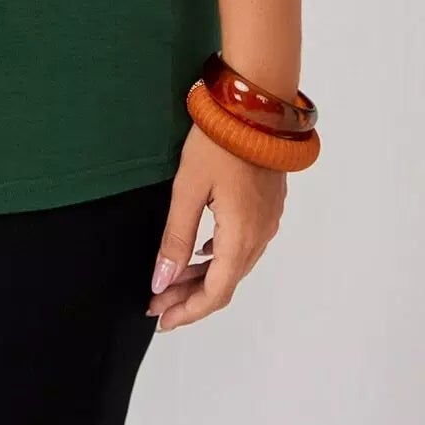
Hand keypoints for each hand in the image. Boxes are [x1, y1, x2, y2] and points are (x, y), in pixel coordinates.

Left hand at [145, 123, 286, 330]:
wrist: (256, 106)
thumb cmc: (219, 141)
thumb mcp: (188, 188)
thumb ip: (176, 238)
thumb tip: (161, 282)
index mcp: (240, 237)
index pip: (215, 293)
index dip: (187, 312)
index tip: (160, 319)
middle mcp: (260, 236)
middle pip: (224, 283)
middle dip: (189, 297)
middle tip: (156, 302)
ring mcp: (268, 222)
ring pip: (234, 266)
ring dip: (203, 278)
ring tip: (170, 280)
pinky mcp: (268, 207)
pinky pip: (244, 247)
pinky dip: (218, 258)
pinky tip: (200, 252)